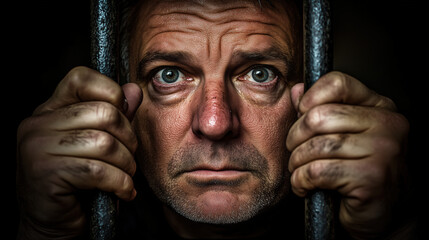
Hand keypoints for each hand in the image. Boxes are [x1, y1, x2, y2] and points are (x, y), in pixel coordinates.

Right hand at [16, 67, 142, 238]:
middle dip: (128, 138)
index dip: (111, 92)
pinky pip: (98, 170)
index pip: (81, 78)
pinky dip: (120, 183)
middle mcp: (38, 124)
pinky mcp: (45, 174)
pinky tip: (123, 192)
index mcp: (49, 110)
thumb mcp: (97, 143)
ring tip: (125, 176)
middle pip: (104, 112)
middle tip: (128, 157)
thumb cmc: (78, 182)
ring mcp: (37, 148)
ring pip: (105, 143)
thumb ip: (115, 115)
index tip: (123, 116)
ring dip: (126, 164)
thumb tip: (134, 90)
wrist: (52, 225)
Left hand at [286, 72, 408, 238]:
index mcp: (381, 108)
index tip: (301, 115)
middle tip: (295, 152)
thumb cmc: (359, 173)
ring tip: (300, 171)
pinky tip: (305, 186)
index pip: (338, 83)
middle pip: (319, 116)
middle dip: (296, 137)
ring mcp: (383, 150)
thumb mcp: (342, 135)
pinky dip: (301, 180)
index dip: (310, 98)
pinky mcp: (371, 177)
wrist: (381, 214)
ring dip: (297, 162)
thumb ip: (320, 109)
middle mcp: (387, 125)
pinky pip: (318, 171)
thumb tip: (298, 90)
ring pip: (315, 145)